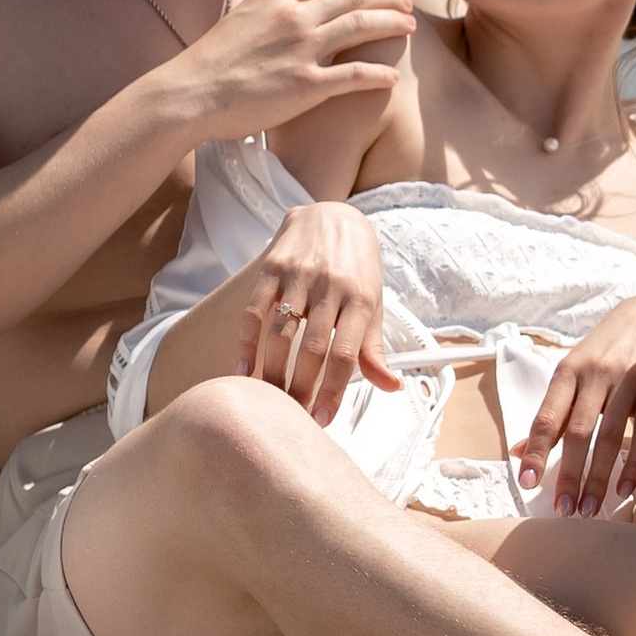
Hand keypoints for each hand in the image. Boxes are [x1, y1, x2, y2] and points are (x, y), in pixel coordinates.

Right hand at [187, 0, 415, 142]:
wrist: (190, 93)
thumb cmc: (210, 62)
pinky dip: (379, 74)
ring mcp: (302, 49)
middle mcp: (293, 15)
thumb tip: (290, 5)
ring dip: (391, 25)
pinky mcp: (307, 85)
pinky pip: (355, 75)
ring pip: (361, 28)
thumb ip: (271, 8)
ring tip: (410, 29)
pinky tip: (393, 76)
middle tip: (405, 4)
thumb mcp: (240, 18)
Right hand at [237, 202, 399, 422]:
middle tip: (292, 418)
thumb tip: (392, 386)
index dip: (333, 390)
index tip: (322, 419)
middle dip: (301, 389)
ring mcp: (300, 276)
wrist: (334, 216)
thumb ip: (375, 348)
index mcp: (362, 299)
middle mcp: (331, 287)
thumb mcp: (374, 304)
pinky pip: (255, 312)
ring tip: (269, 401)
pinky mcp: (273, 268)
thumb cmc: (357, 269)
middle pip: (311, 349)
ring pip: (281, 334)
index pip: (346, 354)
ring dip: (272, 373)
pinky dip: (246, 345)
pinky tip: (243, 371)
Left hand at [516, 298, 635, 514]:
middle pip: (579, 432)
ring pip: (611, 436)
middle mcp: (596, 374)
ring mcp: (629, 380)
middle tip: (564, 510)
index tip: (528, 483)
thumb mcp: (574, 371)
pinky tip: (624, 489)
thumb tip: (520, 452)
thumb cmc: (606, 348)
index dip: (537, 452)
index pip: (547, 417)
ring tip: (591, 508)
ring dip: (599, 477)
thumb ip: (553, 412)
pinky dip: (634, 463)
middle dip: (570, 475)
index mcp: (569, 371)